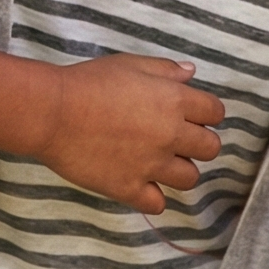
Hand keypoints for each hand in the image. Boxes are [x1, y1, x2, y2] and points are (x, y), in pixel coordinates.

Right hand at [33, 53, 226, 215]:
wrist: (53, 113)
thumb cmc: (88, 82)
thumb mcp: (130, 64)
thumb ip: (165, 69)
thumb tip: (190, 73)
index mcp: (174, 101)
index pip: (215, 112)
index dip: (206, 113)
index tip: (194, 116)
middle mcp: (170, 134)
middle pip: (210, 148)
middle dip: (199, 143)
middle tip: (179, 140)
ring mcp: (151, 164)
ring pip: (190, 179)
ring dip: (179, 171)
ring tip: (160, 163)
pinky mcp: (129, 188)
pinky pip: (157, 204)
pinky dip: (152, 197)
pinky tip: (141, 185)